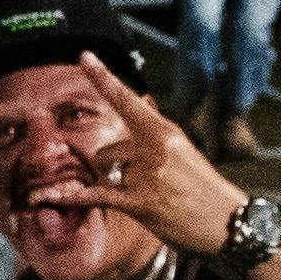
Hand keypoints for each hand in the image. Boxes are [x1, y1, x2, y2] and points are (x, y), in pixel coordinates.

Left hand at [82, 68, 247, 258]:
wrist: (229, 223)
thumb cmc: (206, 191)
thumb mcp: (185, 153)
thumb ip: (157, 138)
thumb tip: (139, 112)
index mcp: (166, 132)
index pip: (128, 100)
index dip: (103, 78)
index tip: (84, 56)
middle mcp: (155, 148)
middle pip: (108, 150)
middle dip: (113, 169)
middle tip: (144, 187)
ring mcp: (147, 174)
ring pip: (104, 174)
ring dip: (113, 187)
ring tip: (147, 200)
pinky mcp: (140, 202)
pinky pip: (95, 194)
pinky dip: (72, 196)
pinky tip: (51, 195)